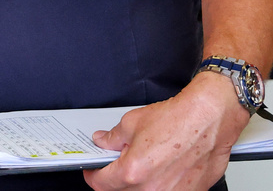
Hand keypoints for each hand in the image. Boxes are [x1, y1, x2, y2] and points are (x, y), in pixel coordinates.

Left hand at [83, 73, 248, 189]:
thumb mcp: (132, 123)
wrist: (210, 119)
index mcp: (133, 172)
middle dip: (116, 178)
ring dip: (138, 182)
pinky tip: (162, 169)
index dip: (93, 174)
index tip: (93, 170)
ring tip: (143, 163)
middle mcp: (153, 189)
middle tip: (117, 163)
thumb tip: (103, 142)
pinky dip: (160, 183)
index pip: (101, 184)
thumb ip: (112, 137)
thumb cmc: (178, 120)